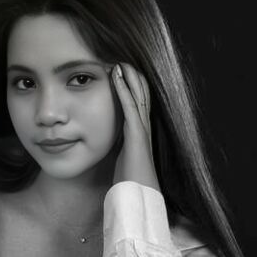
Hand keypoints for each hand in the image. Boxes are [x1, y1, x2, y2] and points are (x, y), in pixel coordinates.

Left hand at [111, 63, 159, 190]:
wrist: (140, 196)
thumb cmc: (131, 181)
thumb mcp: (123, 159)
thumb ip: (120, 147)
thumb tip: (111, 144)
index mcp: (140, 133)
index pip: (138, 104)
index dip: (132, 87)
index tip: (123, 72)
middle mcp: (144, 128)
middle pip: (141, 95)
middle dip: (134, 77)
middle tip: (123, 59)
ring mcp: (142, 130)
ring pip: (137, 96)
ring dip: (129, 77)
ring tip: (120, 61)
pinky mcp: (136, 134)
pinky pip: (130, 107)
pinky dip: (123, 90)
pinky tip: (117, 76)